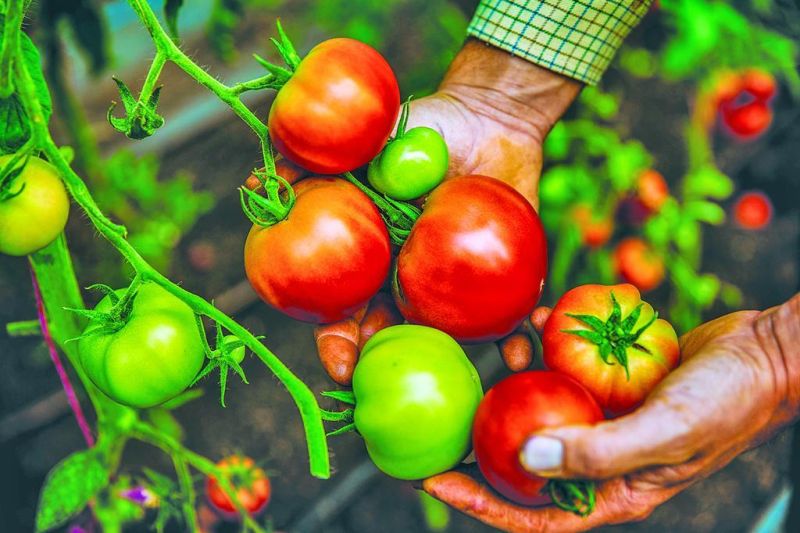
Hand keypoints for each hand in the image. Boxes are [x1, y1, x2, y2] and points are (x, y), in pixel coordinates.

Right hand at [314, 40, 580, 384]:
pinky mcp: (503, 276)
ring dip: (455, 363)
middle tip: (397, 385)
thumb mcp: (363, 141)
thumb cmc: (422, 129)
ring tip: (464, 376)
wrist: (487, 116)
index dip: (338, 343)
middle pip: (395, 336)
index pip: (345, 311)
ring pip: (449, 337)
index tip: (341, 367)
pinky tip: (521, 356)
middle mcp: (412, 280)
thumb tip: (258, 180)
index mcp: (374, 261)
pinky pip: (509, 315)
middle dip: (391, 367)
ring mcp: (457, 283)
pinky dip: (516, 337)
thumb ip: (314, 161)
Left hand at [423, 293, 799, 531]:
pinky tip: (542, 320)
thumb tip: (527, 460)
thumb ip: (598, 452)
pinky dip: (551, 345)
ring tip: (508, 347)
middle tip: (441, 421)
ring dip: (520, 379)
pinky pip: (567, 367)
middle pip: (528, 463)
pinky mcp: (611, 383)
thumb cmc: (728, 401)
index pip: (536, 512)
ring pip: (544, 408)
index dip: (481, 502)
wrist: (766, 354)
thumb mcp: (665, 431)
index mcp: (615, 489)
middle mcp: (604, 459)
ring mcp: (606, 419)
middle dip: (482, 444)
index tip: (433, 482)